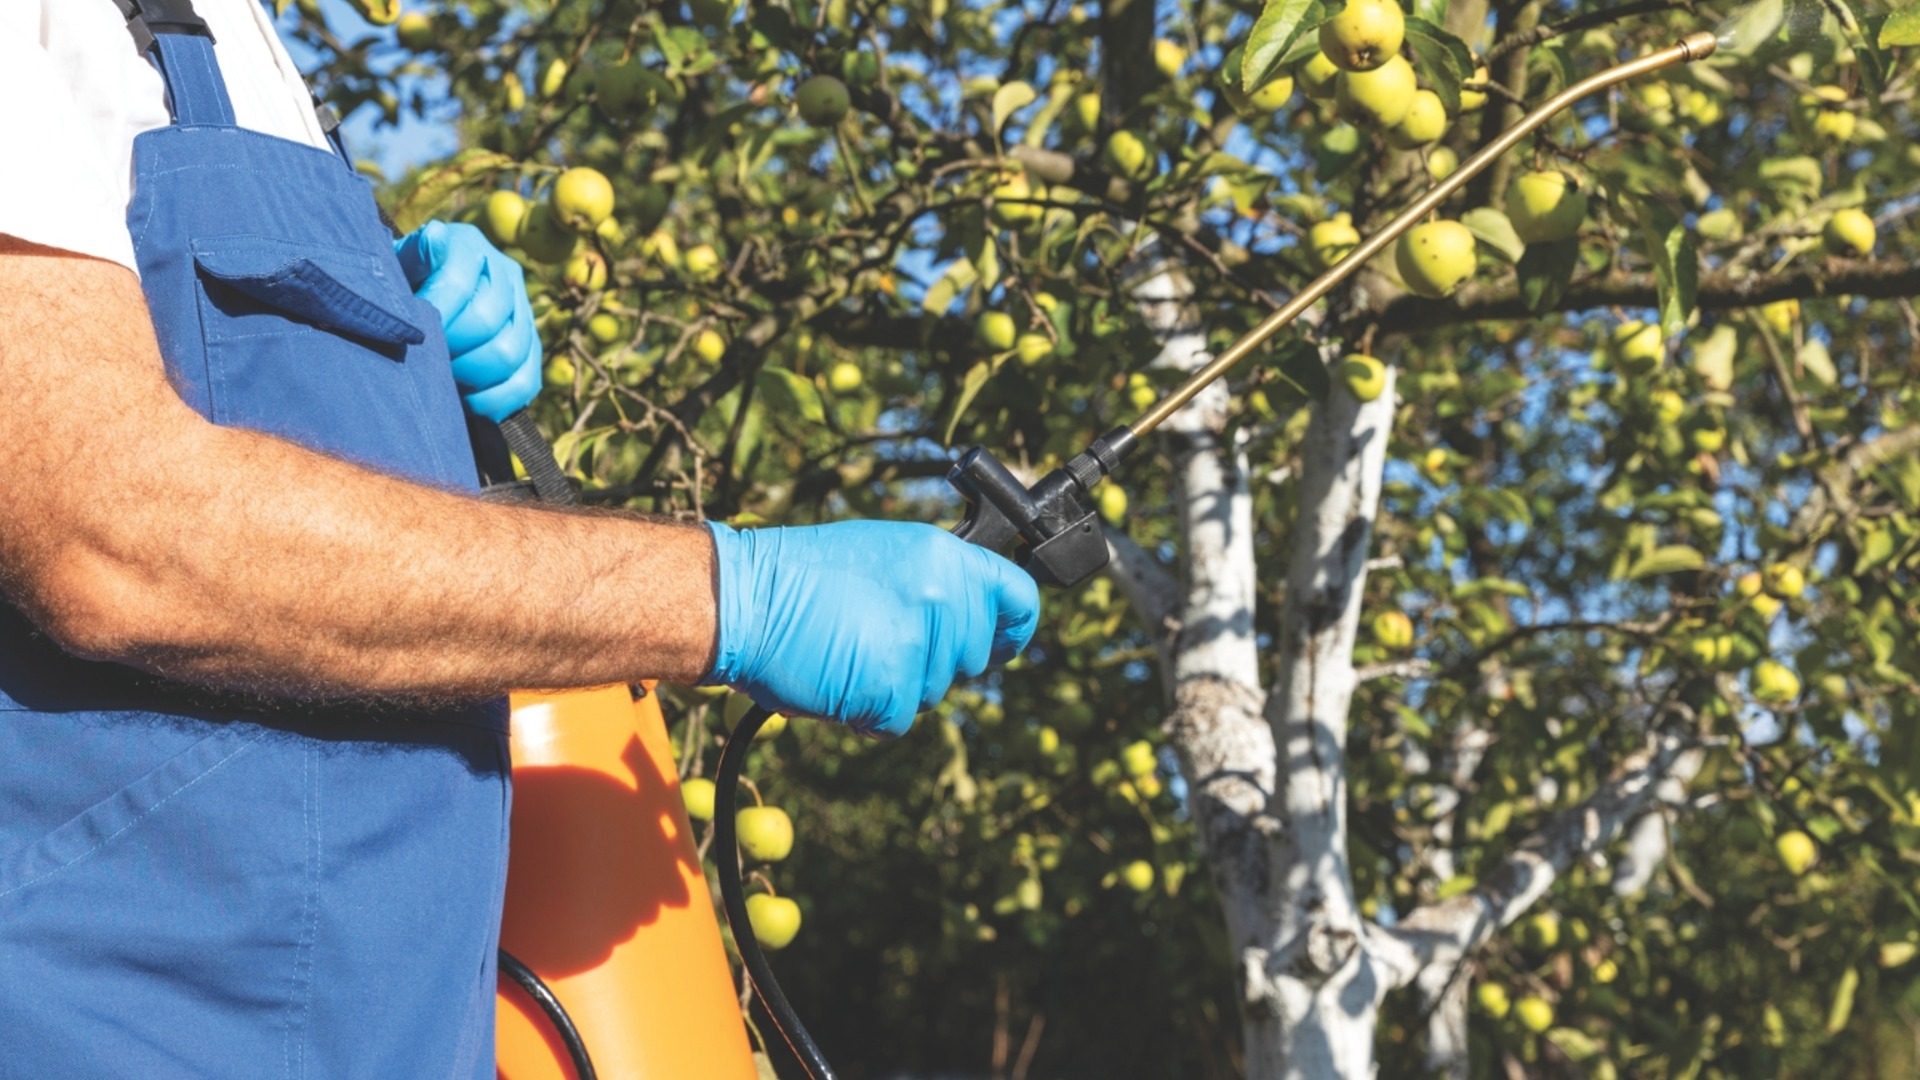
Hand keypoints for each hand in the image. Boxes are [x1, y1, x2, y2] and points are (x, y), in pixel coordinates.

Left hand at [393, 221, 542, 421]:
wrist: (417, 303)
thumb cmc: (400, 286)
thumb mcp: (397, 266)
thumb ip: (413, 255)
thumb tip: (436, 236)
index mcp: (469, 246)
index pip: (457, 285)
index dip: (432, 318)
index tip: (408, 337)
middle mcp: (504, 271)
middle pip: (486, 322)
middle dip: (449, 349)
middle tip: (423, 360)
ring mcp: (523, 309)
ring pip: (509, 354)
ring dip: (470, 375)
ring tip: (442, 377)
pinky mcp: (531, 345)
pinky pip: (525, 382)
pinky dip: (496, 399)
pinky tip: (468, 401)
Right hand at [705, 521, 1040, 736]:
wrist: (743, 600)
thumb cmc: (802, 576)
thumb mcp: (885, 554)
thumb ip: (936, 580)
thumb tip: (972, 610)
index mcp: (943, 556)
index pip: (1019, 599)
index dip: (1013, 628)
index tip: (1001, 641)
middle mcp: (941, 598)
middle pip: (974, 656)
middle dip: (935, 659)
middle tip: (882, 639)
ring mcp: (917, 646)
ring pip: (933, 690)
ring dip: (896, 684)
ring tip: (849, 648)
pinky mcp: (890, 690)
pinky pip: (897, 719)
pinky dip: (868, 711)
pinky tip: (837, 677)